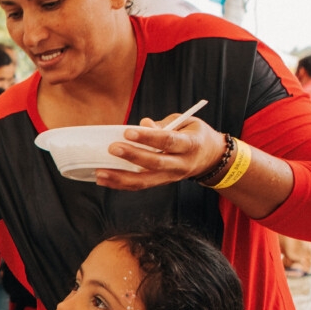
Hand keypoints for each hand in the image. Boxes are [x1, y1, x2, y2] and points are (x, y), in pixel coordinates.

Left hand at [97, 115, 225, 190]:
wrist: (211, 158)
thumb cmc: (194, 134)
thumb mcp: (186, 123)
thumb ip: (164, 124)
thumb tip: (143, 125)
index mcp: (190, 145)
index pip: (168, 141)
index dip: (148, 138)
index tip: (128, 132)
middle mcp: (181, 164)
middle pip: (155, 163)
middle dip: (132, 156)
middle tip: (112, 148)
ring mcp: (171, 177)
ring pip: (145, 181)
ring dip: (120, 178)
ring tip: (100, 172)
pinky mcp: (162, 183)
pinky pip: (140, 186)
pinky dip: (120, 184)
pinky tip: (104, 179)